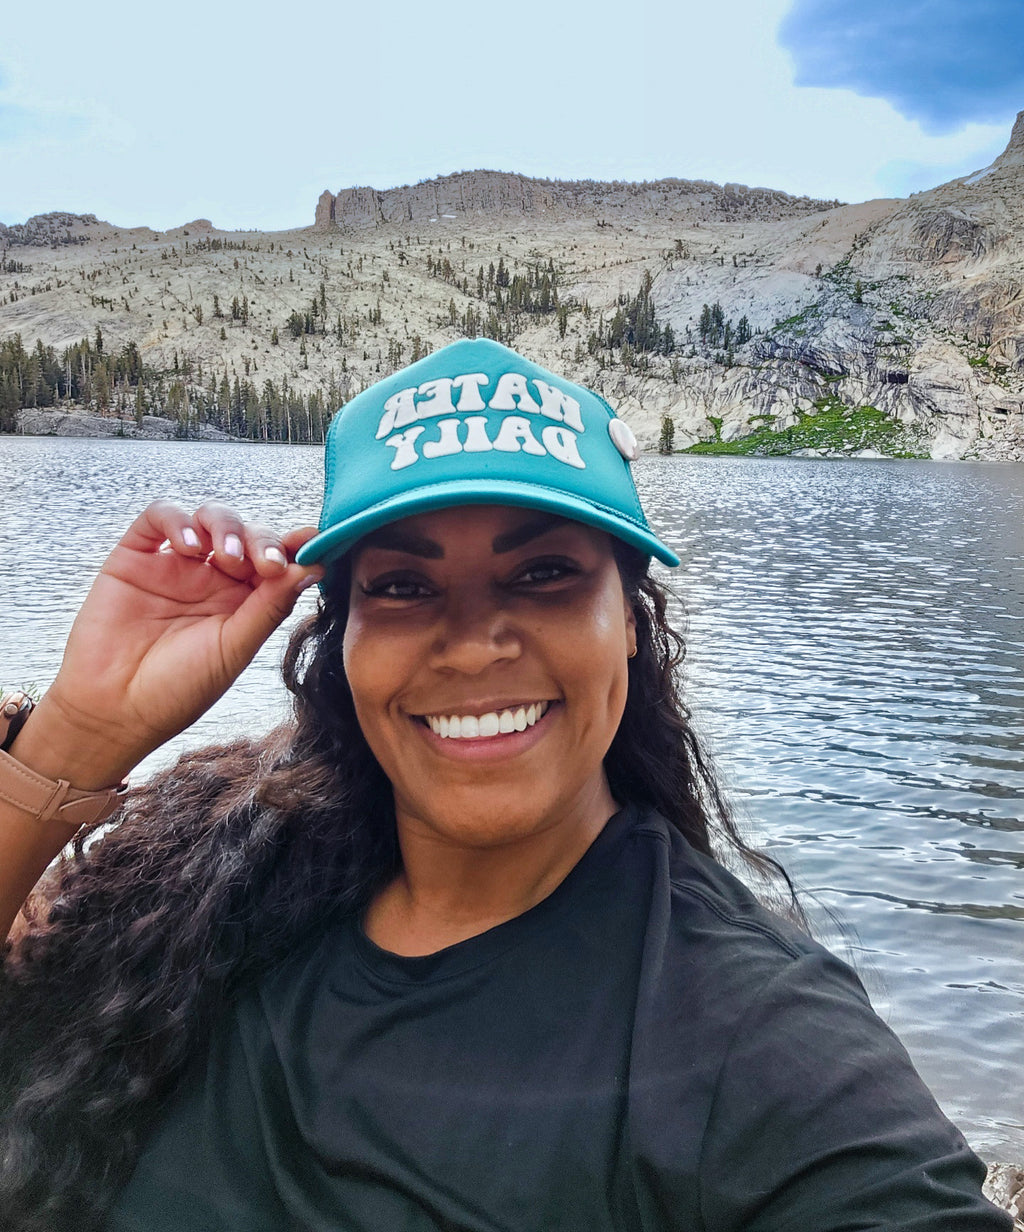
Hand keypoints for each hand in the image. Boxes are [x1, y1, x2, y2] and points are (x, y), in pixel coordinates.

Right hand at [12, 500, 323, 787]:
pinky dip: (177, 520)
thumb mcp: (234, 648)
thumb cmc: (178, 690)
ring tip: (225, 557)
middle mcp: (214, 579)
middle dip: (262, 541)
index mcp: (245, 602)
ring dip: (226, 527)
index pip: (277, 561)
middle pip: (249, 535)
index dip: (295, 547)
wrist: (114, 709)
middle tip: (266, 563)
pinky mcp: (136, 557)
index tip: (313, 542)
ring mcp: (176, 565)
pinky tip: (187, 545)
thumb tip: (314, 568)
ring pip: (211, 518)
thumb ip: (271, 606)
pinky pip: (159, 517)